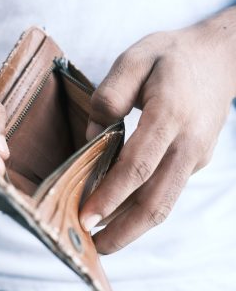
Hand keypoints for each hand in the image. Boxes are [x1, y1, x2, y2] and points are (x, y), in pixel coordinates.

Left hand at [80, 9, 235, 253]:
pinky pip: (166, 190)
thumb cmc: (170, 57)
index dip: (111, 195)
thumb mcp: (135, 59)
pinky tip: (119, 212)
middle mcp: (187, 143)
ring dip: (133, 227)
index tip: (86, 216)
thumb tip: (93, 136)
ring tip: (104, 240)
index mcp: (170, 114)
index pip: (138, 165)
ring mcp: (195, 155)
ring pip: (164, 202)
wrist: (218, 59)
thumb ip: (110, 95)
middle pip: (156, 199)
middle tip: (94, 247)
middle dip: (124, 229)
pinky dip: (142, 208)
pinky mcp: (195, 161)